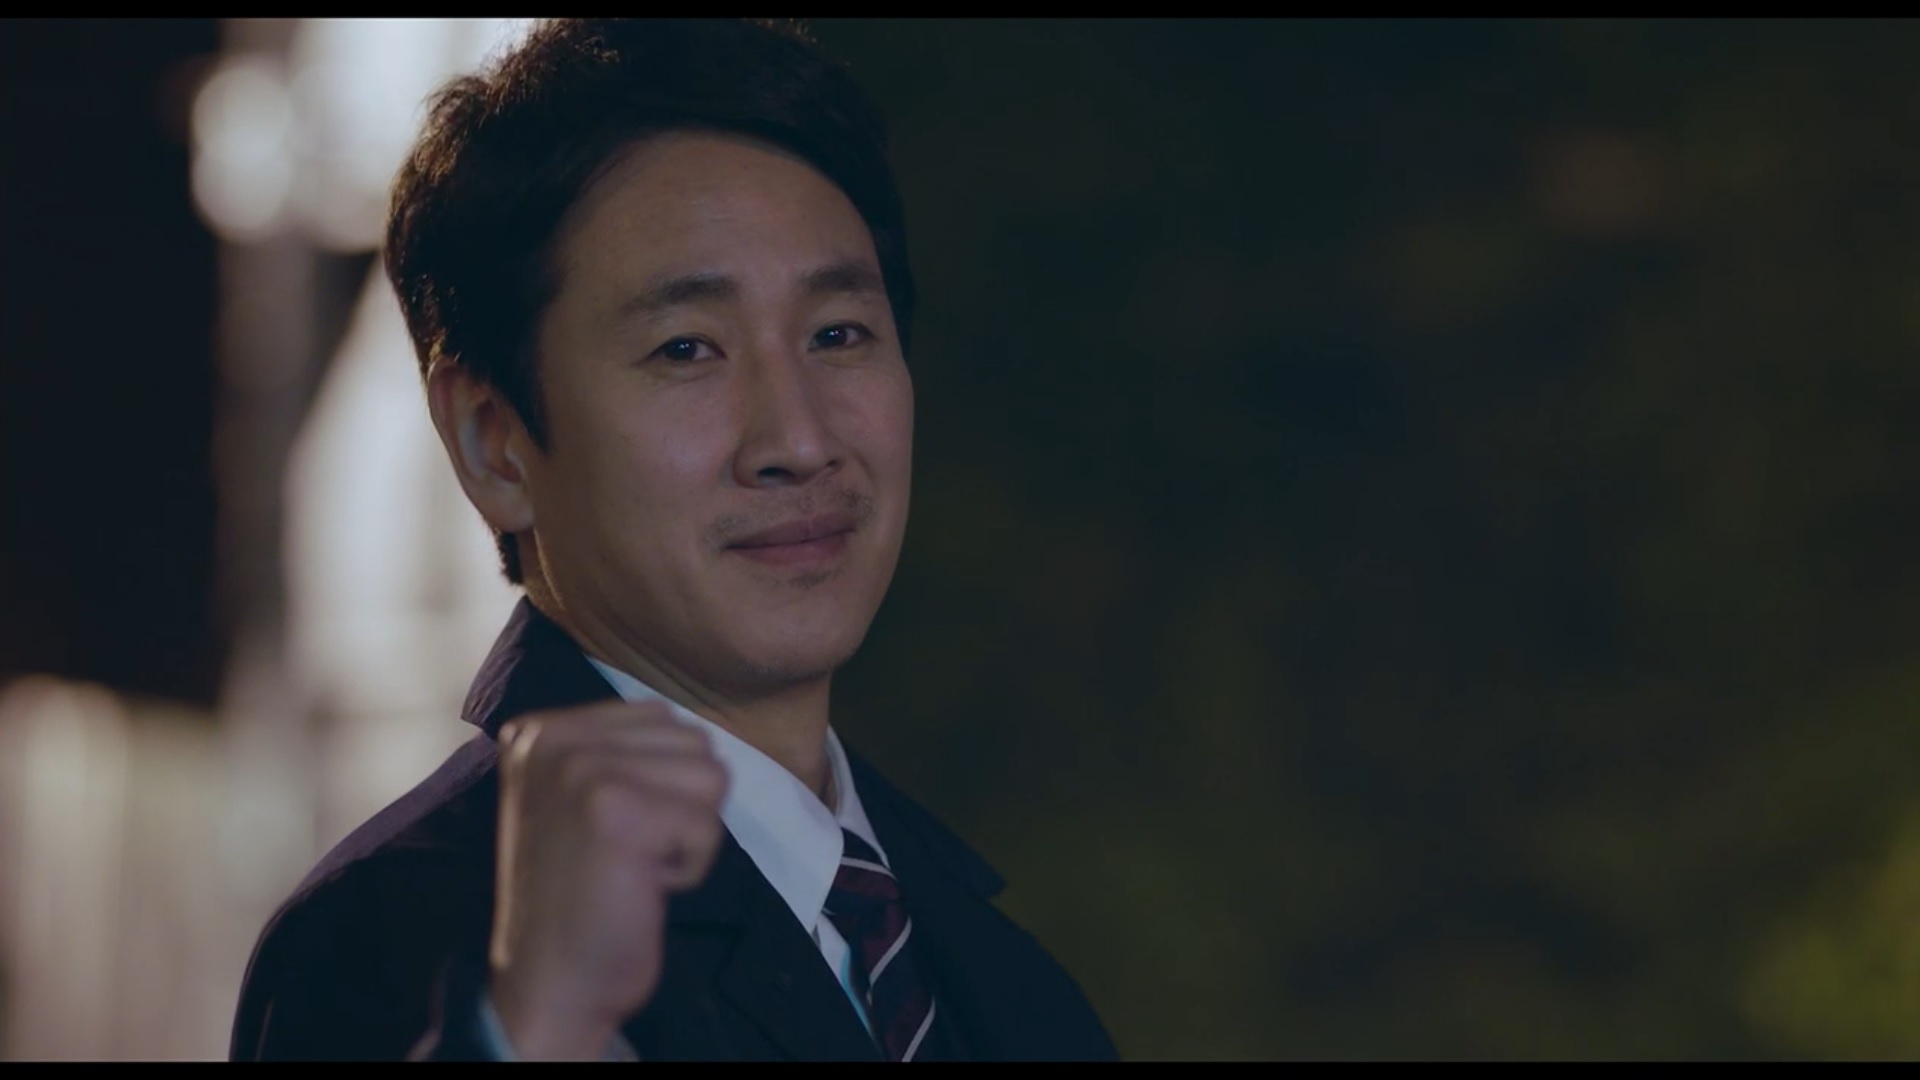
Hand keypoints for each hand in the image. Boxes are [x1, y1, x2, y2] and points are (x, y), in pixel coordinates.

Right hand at [486, 699, 727, 1059]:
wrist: (547, 982)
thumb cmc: (575, 894)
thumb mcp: (575, 799)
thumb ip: (617, 751)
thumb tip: (694, 730)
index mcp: (537, 731)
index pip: (658, 717)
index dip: (660, 782)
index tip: (611, 829)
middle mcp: (551, 740)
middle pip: (692, 741)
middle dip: (681, 803)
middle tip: (626, 851)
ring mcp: (581, 771)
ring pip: (710, 775)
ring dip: (690, 831)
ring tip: (636, 863)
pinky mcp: (617, 813)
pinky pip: (709, 825)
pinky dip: (692, 866)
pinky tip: (643, 885)